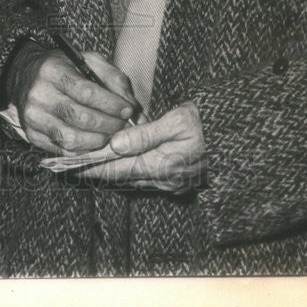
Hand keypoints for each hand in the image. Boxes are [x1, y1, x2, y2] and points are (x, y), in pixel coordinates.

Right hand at [7, 43, 138, 154]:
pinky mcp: (32, 135)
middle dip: (108, 124)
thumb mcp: (88, 60)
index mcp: (52, 70)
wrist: (25, 75)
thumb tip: (131, 105)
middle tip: (123, 125)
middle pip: (79, 117)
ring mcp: (33, 117)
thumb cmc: (64, 68)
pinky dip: (84, 149)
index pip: (85, 92)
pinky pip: (62, 149)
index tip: (128, 110)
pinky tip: (95, 141)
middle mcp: (38, 94)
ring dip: (98, 141)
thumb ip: (113, 77)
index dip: (110, 104)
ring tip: (111, 134)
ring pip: (71, 138)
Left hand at [79, 102, 206, 193]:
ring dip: (111, 170)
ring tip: (87, 161)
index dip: (91, 168)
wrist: (238, 137)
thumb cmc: (208, 125)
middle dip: (96, 170)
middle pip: (120, 178)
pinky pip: (144, 178)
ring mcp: (170, 184)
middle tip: (71, 163)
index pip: (116, 171)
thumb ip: (144, 135)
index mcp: (161, 167)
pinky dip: (127, 170)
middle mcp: (163, 181)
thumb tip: (114, 144)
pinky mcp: (175, 181)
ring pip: (131, 179)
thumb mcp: (176, 122)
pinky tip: (118, 161)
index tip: (69, 166)